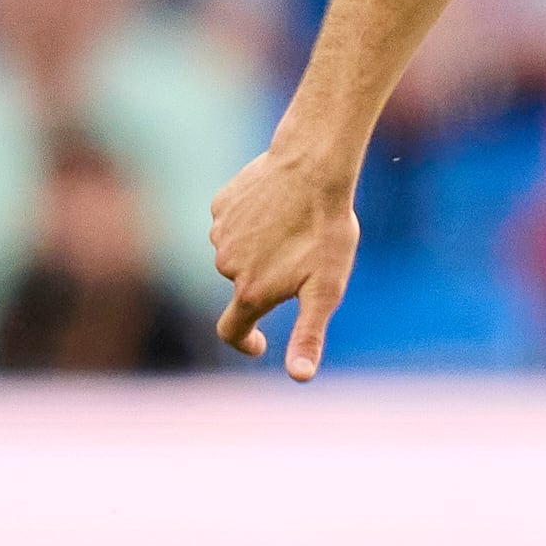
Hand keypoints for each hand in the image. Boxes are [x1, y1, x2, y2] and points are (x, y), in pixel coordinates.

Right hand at [209, 143, 363, 379]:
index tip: (260, 343)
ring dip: (259, 249)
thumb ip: (308, 335)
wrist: (313, 168)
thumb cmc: (325, 232)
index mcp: (249, 292)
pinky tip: (278, 208)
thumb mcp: (325, 290)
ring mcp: (220, 233)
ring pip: (238, 252)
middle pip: (242, 286)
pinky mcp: (221, 204)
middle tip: (304, 258)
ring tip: (292, 229)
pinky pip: (234, 222)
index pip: (230, 330)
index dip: (244, 342)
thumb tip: (299, 377)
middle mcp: (225, 265)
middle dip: (266, 280)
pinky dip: (252, 222)